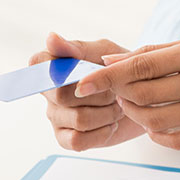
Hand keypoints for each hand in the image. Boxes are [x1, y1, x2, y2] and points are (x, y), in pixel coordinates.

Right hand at [29, 33, 143, 150]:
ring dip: (106, 114)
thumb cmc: (118, 71)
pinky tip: (111, 125)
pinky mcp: (65, 138)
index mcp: (53, 67)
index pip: (37, 64)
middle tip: (115, 91)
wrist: (142, 97)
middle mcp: (49, 93)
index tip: (82, 70)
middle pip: (63, 95)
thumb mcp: (103, 52)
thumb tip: (51, 38)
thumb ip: (76, 48)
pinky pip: (77, 140)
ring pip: (78, 119)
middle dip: (99, 94)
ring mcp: (56, 117)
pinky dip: (100, 133)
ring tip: (117, 108)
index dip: (56, 68)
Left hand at [74, 31, 179, 149]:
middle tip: (117, 91)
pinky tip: (154, 124)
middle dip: (120, 95)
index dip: (108, 77)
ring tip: (134, 105)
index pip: (142, 65)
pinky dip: (157, 134)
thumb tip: (112, 61)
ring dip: (135, 114)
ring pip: (157, 119)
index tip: (83, 83)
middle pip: (145, 94)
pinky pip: (178, 140)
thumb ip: (156, 53)